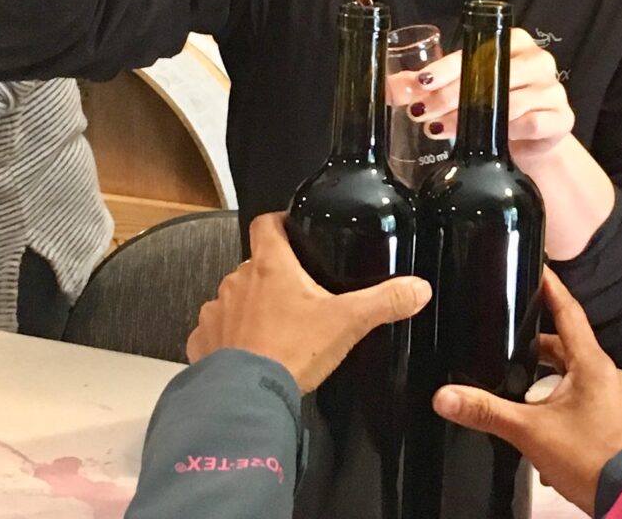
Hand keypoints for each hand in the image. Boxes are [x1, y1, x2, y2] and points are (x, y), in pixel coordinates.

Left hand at [186, 212, 430, 392]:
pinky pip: (214, 331)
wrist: (245, 398)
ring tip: (273, 328)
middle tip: (296, 294)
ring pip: (233, 297)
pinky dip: (228, 338)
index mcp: (270, 265)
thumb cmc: (291, 351)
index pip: (265, 223)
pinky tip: (247, 354)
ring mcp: (216, 312)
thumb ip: (385, 301)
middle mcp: (237, 281)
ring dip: (248, 306)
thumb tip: (419, 288)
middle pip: (253, 264)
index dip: (279, 222)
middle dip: (271, 275)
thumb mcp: (348, 321)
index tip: (292, 228)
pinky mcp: (202, 343)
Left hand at [387, 28, 574, 168]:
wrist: (532, 138)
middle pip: (494, 74)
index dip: (446, 68)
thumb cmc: (494, 104)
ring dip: (472, 118)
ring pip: (511, 101)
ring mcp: (553, 89)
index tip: (421, 83)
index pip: (477, 50)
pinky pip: (533, 123)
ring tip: (440, 129)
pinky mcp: (561, 118)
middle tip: (422, 112)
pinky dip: (508, 133)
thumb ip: (427, 85)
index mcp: (514, 41)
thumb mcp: (464, 88)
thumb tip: (391, 87)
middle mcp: (538, 59)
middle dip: (452, 95)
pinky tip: (486, 141)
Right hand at [433, 269, 621, 514]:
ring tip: (521, 381)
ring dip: (551, 376)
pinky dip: (564, 400)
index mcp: (591, 363)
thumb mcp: (530, 431)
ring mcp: (615, 396)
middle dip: (540, 343)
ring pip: (577, 372)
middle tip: (513, 333)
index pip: (569, 311)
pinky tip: (543, 419)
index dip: (552, 288)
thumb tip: (445, 396)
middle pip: (568, 344)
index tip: (539, 266)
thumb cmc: (589, 460)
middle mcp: (607, 374)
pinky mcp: (616, 418)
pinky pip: (585, 396)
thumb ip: (487, 411)